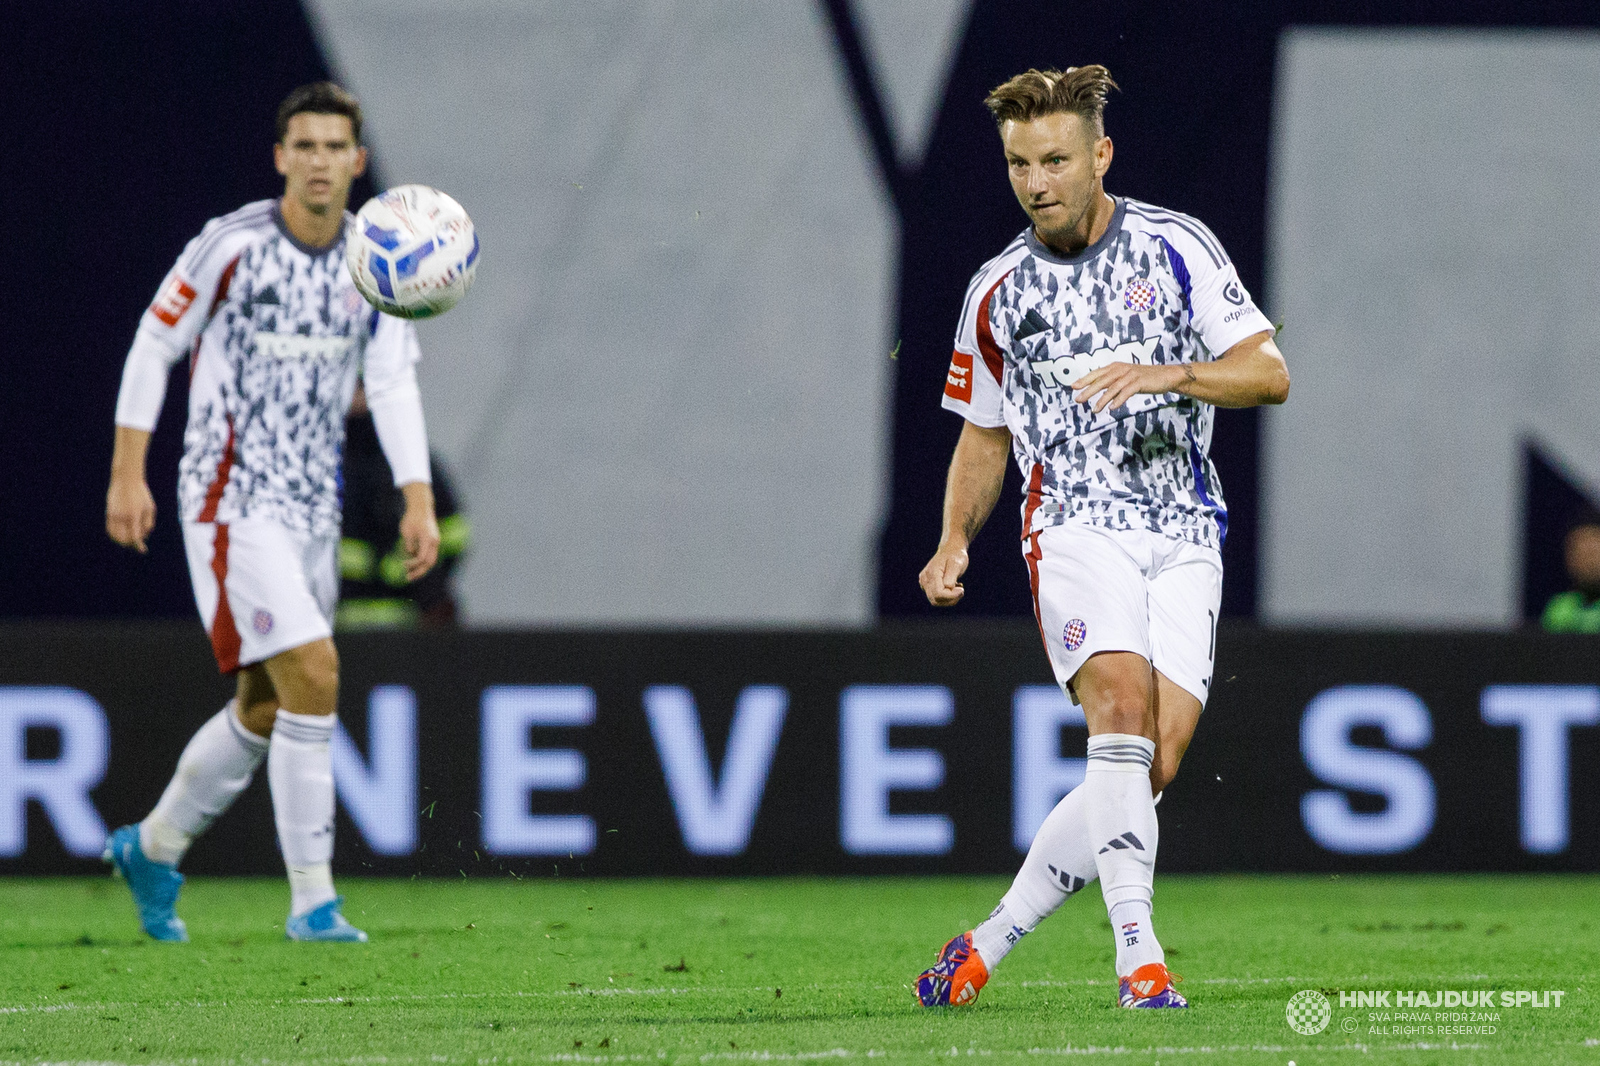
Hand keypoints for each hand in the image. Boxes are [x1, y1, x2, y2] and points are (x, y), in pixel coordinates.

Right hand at [106, 474, 155, 551]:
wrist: (126, 480)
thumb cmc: (141, 495)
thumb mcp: (150, 508)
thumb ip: (148, 524)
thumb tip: (143, 537)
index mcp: (134, 516)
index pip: (134, 537)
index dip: (138, 545)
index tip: (143, 550)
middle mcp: (122, 517)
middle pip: (123, 539)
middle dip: (131, 544)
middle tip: (138, 544)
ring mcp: (113, 515)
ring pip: (114, 536)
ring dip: (122, 541)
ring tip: (130, 540)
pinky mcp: (108, 513)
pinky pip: (109, 529)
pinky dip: (115, 535)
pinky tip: (122, 535)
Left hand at [397, 482, 440, 580]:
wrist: (421, 507)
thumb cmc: (412, 518)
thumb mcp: (406, 532)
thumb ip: (409, 545)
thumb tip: (410, 555)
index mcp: (428, 540)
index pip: (422, 558)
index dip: (413, 564)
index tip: (403, 565)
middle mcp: (434, 542)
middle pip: (430, 563)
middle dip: (419, 572)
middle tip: (408, 578)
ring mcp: (435, 542)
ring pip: (431, 560)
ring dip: (421, 568)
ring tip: (409, 574)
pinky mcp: (433, 541)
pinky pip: (429, 555)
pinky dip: (422, 561)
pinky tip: (412, 564)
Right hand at [919, 543, 969, 606]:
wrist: (951, 549)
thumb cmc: (955, 556)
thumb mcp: (957, 564)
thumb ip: (952, 576)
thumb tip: (948, 587)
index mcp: (932, 573)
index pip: (939, 594)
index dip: (951, 596)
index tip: (962, 589)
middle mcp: (925, 579)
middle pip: (936, 600)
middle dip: (951, 598)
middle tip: (961, 588)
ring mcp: (924, 583)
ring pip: (935, 601)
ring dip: (949, 599)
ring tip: (957, 586)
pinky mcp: (926, 585)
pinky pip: (935, 598)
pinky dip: (946, 596)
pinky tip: (952, 586)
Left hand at [1070, 362, 1187, 413]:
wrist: (1166, 376)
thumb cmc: (1144, 378)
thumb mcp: (1125, 377)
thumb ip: (1112, 381)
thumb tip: (1096, 389)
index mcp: (1116, 366)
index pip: (1097, 373)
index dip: (1084, 379)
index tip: (1073, 387)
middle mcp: (1121, 369)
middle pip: (1101, 380)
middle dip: (1088, 390)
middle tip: (1078, 400)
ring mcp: (1130, 375)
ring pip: (1112, 387)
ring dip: (1102, 400)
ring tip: (1094, 410)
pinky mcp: (1139, 382)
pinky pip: (1126, 392)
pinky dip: (1118, 400)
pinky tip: (1112, 408)